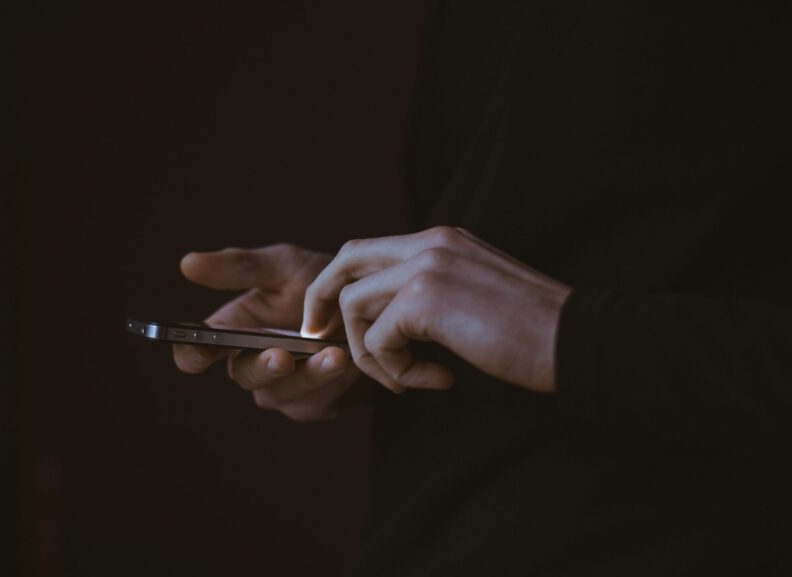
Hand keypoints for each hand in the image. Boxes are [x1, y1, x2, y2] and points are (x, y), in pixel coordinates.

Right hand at [173, 244, 366, 420]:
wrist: (374, 307)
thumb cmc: (322, 283)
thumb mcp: (284, 266)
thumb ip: (240, 267)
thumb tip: (187, 263)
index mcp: (233, 331)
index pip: (197, 351)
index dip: (192, 355)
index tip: (198, 352)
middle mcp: (252, 363)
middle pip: (243, 376)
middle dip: (263, 367)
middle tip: (282, 356)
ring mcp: (282, 389)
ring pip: (281, 394)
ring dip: (308, 377)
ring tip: (334, 355)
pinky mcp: (314, 404)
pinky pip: (315, 403)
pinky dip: (333, 384)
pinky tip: (351, 364)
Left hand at [301, 226, 571, 393]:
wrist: (577, 340)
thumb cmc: (532, 332)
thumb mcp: (473, 296)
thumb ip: (430, 295)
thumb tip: (387, 321)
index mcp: (441, 240)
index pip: (367, 250)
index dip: (339, 284)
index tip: (331, 321)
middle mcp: (430, 243)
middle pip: (345, 261)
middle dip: (322, 301)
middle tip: (320, 338)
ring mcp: (426, 266)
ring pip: (354, 304)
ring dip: (370, 353)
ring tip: (405, 379)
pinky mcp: (426, 299)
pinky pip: (379, 339)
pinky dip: (396, 371)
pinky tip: (435, 380)